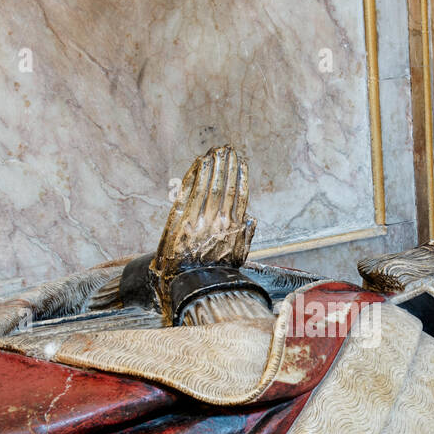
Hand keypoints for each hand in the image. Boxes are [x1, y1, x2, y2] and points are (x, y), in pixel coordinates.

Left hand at [150, 145, 254, 289]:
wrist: (186, 285)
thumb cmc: (212, 273)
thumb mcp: (235, 259)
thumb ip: (244, 238)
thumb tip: (251, 218)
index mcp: (232, 228)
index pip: (238, 195)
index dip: (240, 175)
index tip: (240, 161)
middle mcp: (217, 221)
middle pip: (223, 186)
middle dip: (226, 165)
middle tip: (227, 148)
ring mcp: (199, 219)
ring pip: (208, 186)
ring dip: (212, 166)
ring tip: (214, 151)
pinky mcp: (181, 219)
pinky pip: (190, 191)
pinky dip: (195, 176)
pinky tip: (198, 164)